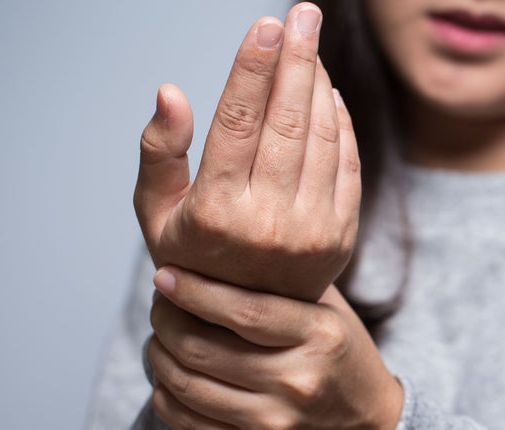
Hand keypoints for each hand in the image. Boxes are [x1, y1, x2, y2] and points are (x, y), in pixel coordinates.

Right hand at [134, 3, 360, 301]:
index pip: (238, 123)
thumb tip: (171, 92)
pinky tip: (328, 92)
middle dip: (298, 58)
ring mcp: (312, 232)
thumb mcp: (157, 212)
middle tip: (304, 14)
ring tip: (310, 45)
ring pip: (323, 137)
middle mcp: (268, 224)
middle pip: (289, 121)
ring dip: (320, 84)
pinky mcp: (342, 235)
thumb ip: (158, 152)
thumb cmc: (194, 257)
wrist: (249, 323)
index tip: (265, 24)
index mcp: (216, 215)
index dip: (253, 68)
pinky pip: (347, 163)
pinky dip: (341, 122)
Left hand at [146, 265, 403, 429]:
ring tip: (160, 339)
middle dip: (166, 321)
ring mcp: (276, 422)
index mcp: (319, 335)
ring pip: (188, 386)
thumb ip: (284, 283)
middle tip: (160, 306)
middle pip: (203, 348)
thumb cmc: (342, 358)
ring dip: (159, 357)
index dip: (193, 291)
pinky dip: (166, 396)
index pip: (242, 310)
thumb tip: (220, 249)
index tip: (164, 276)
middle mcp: (298, 381)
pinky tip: (167, 377)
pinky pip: (190, 424)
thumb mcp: (330, 312)